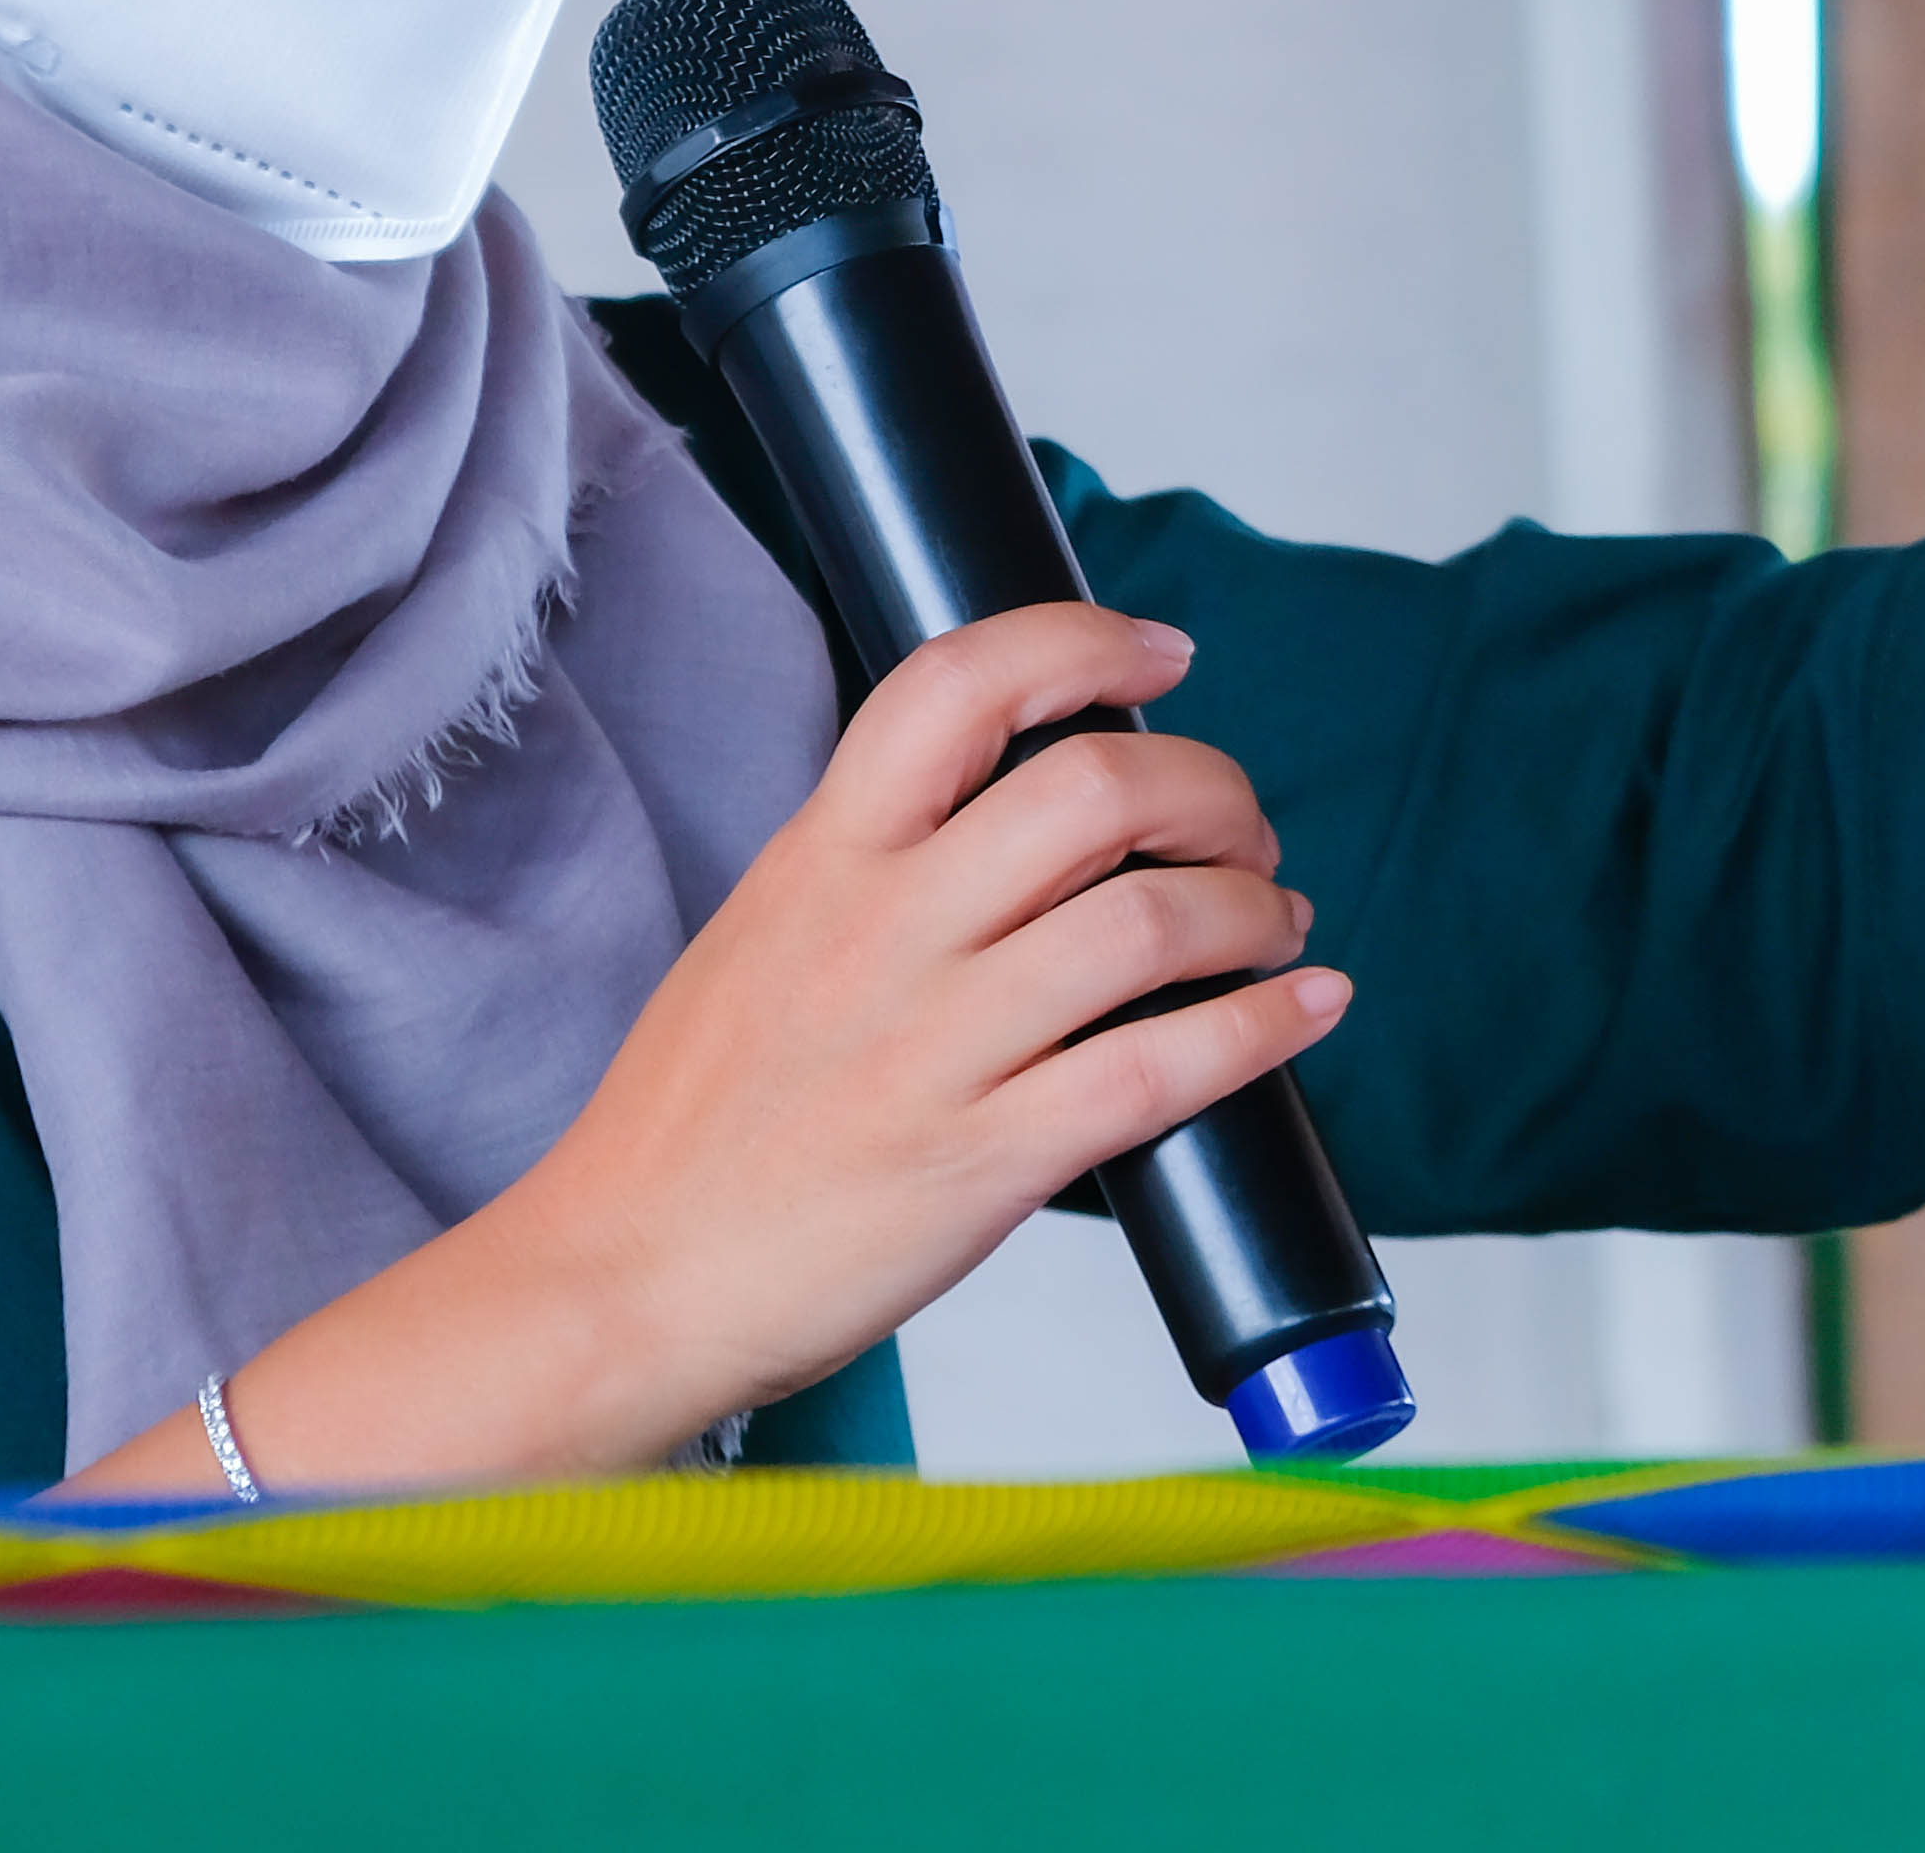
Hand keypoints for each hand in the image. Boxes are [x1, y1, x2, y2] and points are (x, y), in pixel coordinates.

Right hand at [68, 603, 1343, 1494]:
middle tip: (1242, 825)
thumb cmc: (691, 1124)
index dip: (1083, 642)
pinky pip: (1161, 1068)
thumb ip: (870, 866)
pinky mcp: (984, 1161)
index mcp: (820, 855)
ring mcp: (936, 1046)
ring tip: (1275, 920)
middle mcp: (883, 930)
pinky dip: (1261, 1026)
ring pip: (1148, 921)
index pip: (958, 684)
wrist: (620, 1281)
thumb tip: (1008, 815)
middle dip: (1209, 788)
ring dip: (1251, 906)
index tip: (1161, 653)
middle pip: (1092, 789)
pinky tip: (1304, 1006)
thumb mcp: (759, 935)